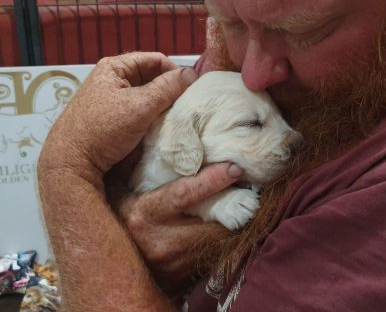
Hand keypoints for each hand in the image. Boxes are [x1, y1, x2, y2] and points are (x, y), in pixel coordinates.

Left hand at [38, 52, 197, 188]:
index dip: (175, 71)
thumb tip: (192, 74)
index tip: (192, 88)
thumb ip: (167, 88)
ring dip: (162, 104)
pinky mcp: (111, 117)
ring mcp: (110, 99)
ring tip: (177, 115)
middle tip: (187, 103)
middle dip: (170, 89)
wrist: (71, 162)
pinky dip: (152, 115)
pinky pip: (138, 110)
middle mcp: (112, 79)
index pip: (155, 60)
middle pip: (151, 77)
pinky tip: (161, 126)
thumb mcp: (140, 106)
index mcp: (115, 67)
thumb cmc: (103, 129)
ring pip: (146, 95)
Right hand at [106, 152, 242, 298]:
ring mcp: (176, 262)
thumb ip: (131, 165)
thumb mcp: (117, 191)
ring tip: (247, 201)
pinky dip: (226, 237)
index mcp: (144, 215)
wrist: (112, 269)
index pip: (184, 194)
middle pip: (212, 220)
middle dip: (235, 204)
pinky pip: (216, 252)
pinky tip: (233, 222)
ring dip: (235, 221)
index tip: (235, 168)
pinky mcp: (186, 274)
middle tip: (252, 185)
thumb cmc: (118, 219)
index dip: (212, 180)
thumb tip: (146, 133)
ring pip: (219, 239)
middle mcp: (162, 241)